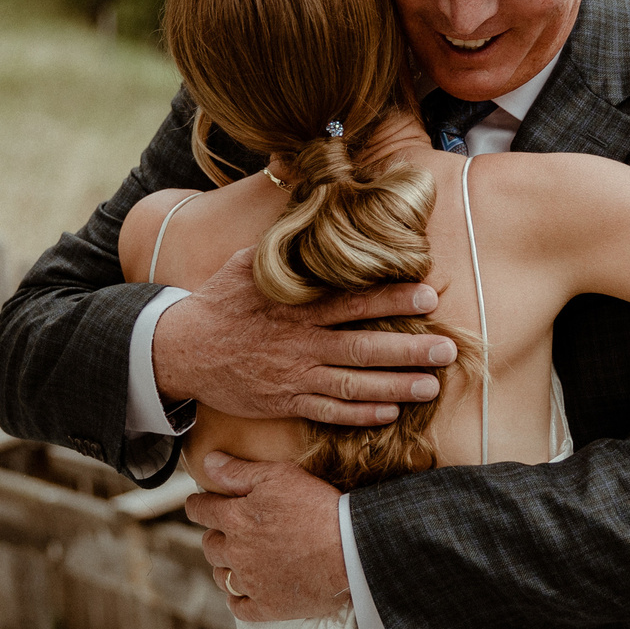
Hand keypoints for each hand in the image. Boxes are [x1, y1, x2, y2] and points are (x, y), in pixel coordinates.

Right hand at [152, 246, 457, 426]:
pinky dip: (359, 414)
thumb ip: (287, 248)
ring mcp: (294, 376)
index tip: (427, 296)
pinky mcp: (285, 402)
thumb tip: (316, 213)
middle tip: (448, 349)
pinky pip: (328, 411)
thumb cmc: (221, 301)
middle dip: (409, 350)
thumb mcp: (248, 264)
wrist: (182, 348)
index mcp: (296, 307)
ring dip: (396, 387)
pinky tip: (389, 413)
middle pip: (363, 347)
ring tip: (432, 387)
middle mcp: (300, 343)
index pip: (352, 302)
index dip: (392, 300)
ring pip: (353, 384)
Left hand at [185, 453, 348, 620]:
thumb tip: (209, 462)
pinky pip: (239, 608)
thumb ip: (239, 471)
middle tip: (226, 532)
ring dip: (225, 567)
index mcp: (236, 520)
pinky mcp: (268, 606)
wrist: (351, 550)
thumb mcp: (280, 476)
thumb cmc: (319, 509)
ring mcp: (251, 582)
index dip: (198, 505)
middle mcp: (237, 553)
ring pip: (221, 577)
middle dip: (215, 536)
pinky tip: (246, 591)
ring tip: (238, 561)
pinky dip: (238, 599)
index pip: (201, 511)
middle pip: (209, 546)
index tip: (199, 504)